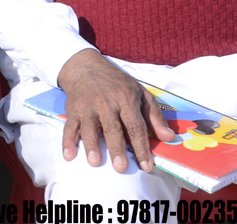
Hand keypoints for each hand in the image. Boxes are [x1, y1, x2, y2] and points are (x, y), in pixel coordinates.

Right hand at [56, 49, 176, 172]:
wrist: (86, 67)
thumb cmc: (117, 84)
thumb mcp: (140, 93)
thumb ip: (154, 116)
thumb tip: (169, 137)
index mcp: (126, 99)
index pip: (135, 125)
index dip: (141, 147)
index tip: (146, 166)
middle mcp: (106, 103)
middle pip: (112, 128)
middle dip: (116, 148)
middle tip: (121, 168)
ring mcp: (88, 106)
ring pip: (89, 127)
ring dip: (91, 144)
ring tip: (95, 162)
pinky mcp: (73, 109)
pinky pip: (70, 126)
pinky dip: (67, 140)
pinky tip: (69, 155)